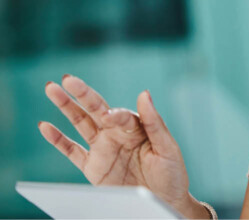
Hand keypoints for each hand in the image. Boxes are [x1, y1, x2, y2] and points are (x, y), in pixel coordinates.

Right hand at [39, 75, 210, 218]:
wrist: (165, 201)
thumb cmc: (171, 173)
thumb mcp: (167, 147)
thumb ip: (154, 121)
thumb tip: (144, 93)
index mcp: (136, 127)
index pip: (121, 115)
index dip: (114, 114)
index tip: (108, 117)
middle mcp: (117, 133)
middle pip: (96, 109)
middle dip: (82, 94)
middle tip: (68, 79)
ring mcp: (103, 148)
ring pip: (80, 123)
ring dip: (66, 106)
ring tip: (51, 88)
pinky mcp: (93, 167)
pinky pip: (72, 151)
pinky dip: (58, 139)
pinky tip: (45, 126)